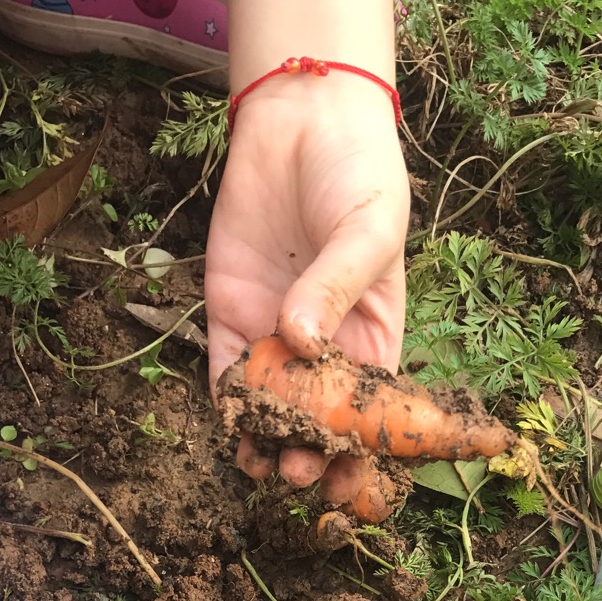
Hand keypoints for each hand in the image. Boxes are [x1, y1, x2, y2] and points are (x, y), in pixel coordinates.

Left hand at [207, 78, 409, 498]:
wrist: (301, 117)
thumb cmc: (358, 173)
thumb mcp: (367, 229)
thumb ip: (336, 284)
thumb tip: (301, 340)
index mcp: (375, 336)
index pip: (370, 408)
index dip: (363, 451)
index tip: (353, 483)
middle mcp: (326, 346)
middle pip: (316, 418)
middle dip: (308, 451)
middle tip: (298, 470)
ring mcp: (275, 333)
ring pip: (269, 406)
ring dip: (263, 439)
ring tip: (259, 462)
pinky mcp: (229, 313)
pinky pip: (226, 370)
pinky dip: (227, 401)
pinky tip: (230, 422)